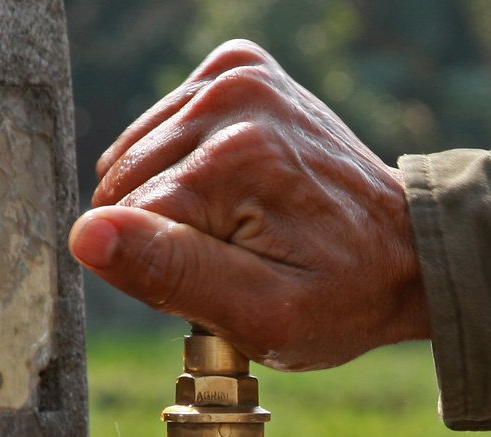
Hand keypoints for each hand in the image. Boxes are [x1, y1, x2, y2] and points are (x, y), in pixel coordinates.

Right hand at [69, 40, 428, 369]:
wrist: (403, 248)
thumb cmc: (337, 295)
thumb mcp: (260, 313)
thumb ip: (170, 274)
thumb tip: (87, 234)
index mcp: (236, 159)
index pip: (128, 226)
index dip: (161, 269)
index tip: (223, 279)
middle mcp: (232, 97)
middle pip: (124, 186)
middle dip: (162, 233)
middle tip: (231, 254)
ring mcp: (235, 74)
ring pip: (130, 158)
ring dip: (166, 200)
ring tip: (233, 222)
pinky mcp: (234, 68)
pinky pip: (154, 130)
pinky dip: (177, 167)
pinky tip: (227, 187)